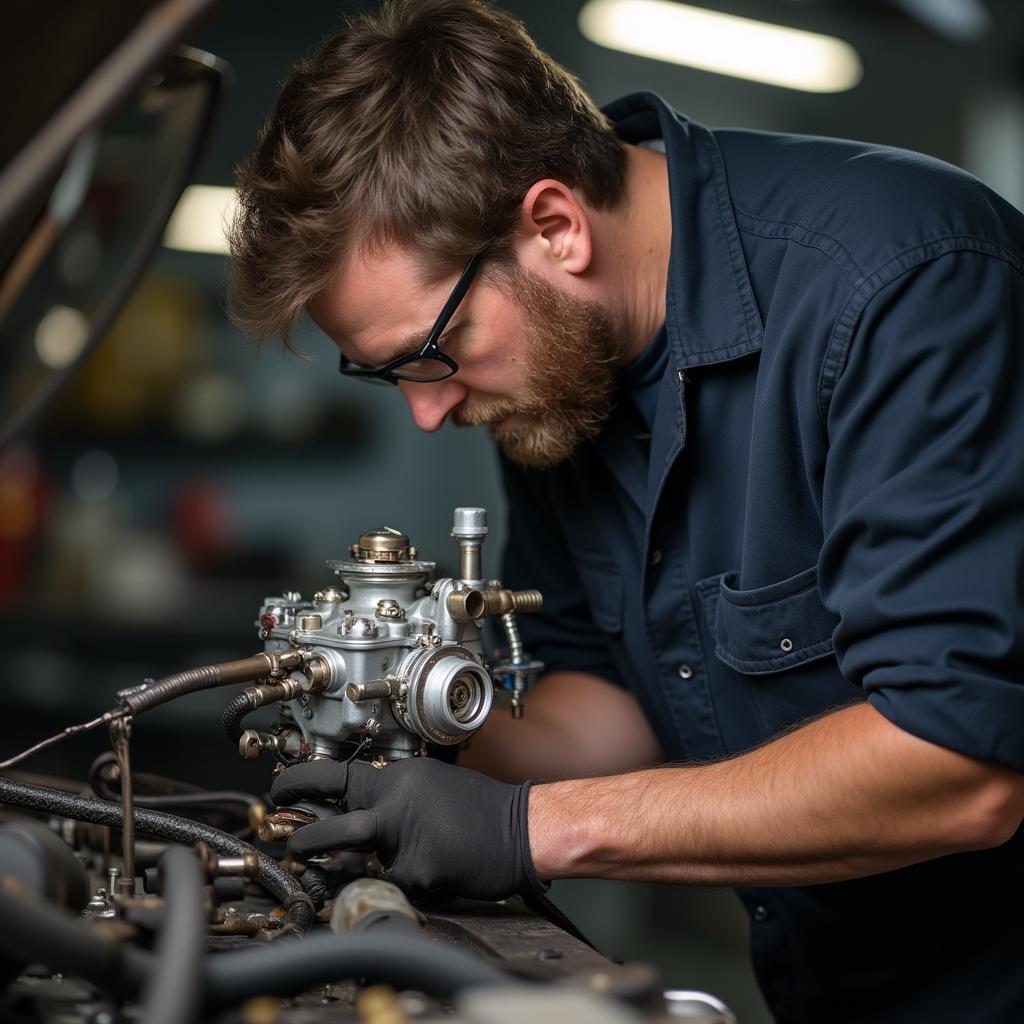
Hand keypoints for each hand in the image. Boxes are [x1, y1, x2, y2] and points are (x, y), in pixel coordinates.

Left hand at [270, 757, 546, 900]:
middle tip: (290, 843)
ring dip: (339, 870)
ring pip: (357, 860)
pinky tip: (433, 875)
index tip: (278, 790)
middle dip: (304, 838)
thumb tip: (356, 813)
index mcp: (399, 776)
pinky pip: (396, 886)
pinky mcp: (418, 870)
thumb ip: (394, 795)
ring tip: (337, 873)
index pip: (338, 775)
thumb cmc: (482, 808)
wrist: (523, 827)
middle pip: (335, 822)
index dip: (300, 782)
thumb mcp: (433, 784)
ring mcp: (405, 837)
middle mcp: (397, 800)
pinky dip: (407, 886)